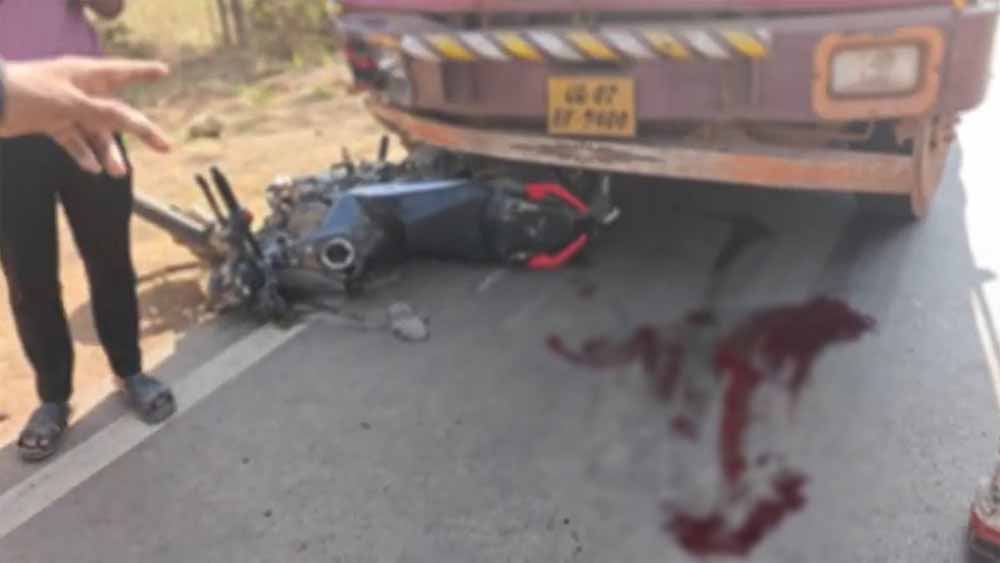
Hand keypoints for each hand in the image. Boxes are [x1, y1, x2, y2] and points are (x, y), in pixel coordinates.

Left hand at [1, 56, 170, 175]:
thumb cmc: (29, 94)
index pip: (123, 72)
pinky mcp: (50, 122)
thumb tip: (136, 122)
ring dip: (107, 152)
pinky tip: (90, 167)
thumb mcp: (72, 103)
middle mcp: (79, 90)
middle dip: (138, 131)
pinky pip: (74, 140)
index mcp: (86, 75)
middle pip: (116, 111)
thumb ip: (106, 113)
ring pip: (96, 131)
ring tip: (116, 172)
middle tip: (164, 147)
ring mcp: (65, 106)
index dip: (144, 72)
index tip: (164, 71)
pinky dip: (82, 153)